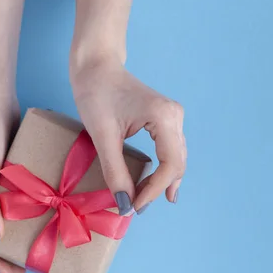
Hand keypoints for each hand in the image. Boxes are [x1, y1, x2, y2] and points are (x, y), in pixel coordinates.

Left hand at [71, 60, 186, 214]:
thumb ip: (115, 171)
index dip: (153, 191)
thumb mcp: (102, 136)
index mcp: (164, 117)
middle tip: (136, 207)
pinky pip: (170, 151)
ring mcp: (173, 117)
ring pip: (176, 159)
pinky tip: (153, 184)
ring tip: (143, 199)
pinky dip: (161, 169)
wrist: (96, 66)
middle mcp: (175, 116)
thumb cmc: (96, 94)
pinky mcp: (165, 119)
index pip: (170, 165)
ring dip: (161, 181)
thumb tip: (125, 204)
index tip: (133, 207)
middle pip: (177, 164)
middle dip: (158, 189)